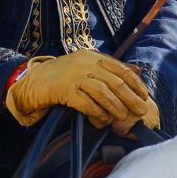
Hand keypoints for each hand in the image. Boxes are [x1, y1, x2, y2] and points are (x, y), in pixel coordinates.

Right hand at [5, 50, 158, 130]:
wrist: (31, 81)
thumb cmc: (62, 76)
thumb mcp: (86, 66)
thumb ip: (109, 68)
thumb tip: (136, 71)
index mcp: (93, 57)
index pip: (121, 69)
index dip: (135, 83)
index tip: (145, 95)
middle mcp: (86, 63)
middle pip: (115, 82)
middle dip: (131, 98)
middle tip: (141, 110)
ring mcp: (74, 76)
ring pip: (102, 92)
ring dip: (116, 106)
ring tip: (124, 117)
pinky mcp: (63, 89)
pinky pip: (85, 103)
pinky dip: (96, 112)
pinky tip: (103, 120)